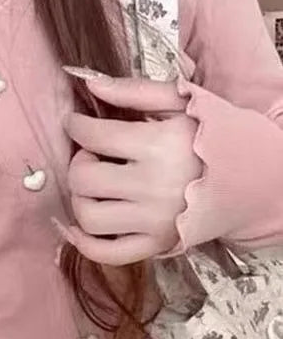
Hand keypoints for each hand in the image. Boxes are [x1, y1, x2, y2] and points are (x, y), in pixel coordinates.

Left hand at [59, 73, 202, 265]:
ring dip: (80, 199)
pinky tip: (77, 226)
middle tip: (92, 154)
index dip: (76, 126)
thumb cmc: (221, 135)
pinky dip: (84, 243)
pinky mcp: (157, 246)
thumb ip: (134, 92)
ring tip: (95, 185)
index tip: (76, 123)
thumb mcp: (183, 102)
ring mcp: (154, 222)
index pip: (93, 136)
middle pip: (84, 179)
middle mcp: (153, 188)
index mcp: (159, 146)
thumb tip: (90, 85)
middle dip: (78, 162)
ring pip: (88, 218)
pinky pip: (107, 254)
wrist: (263, 178)